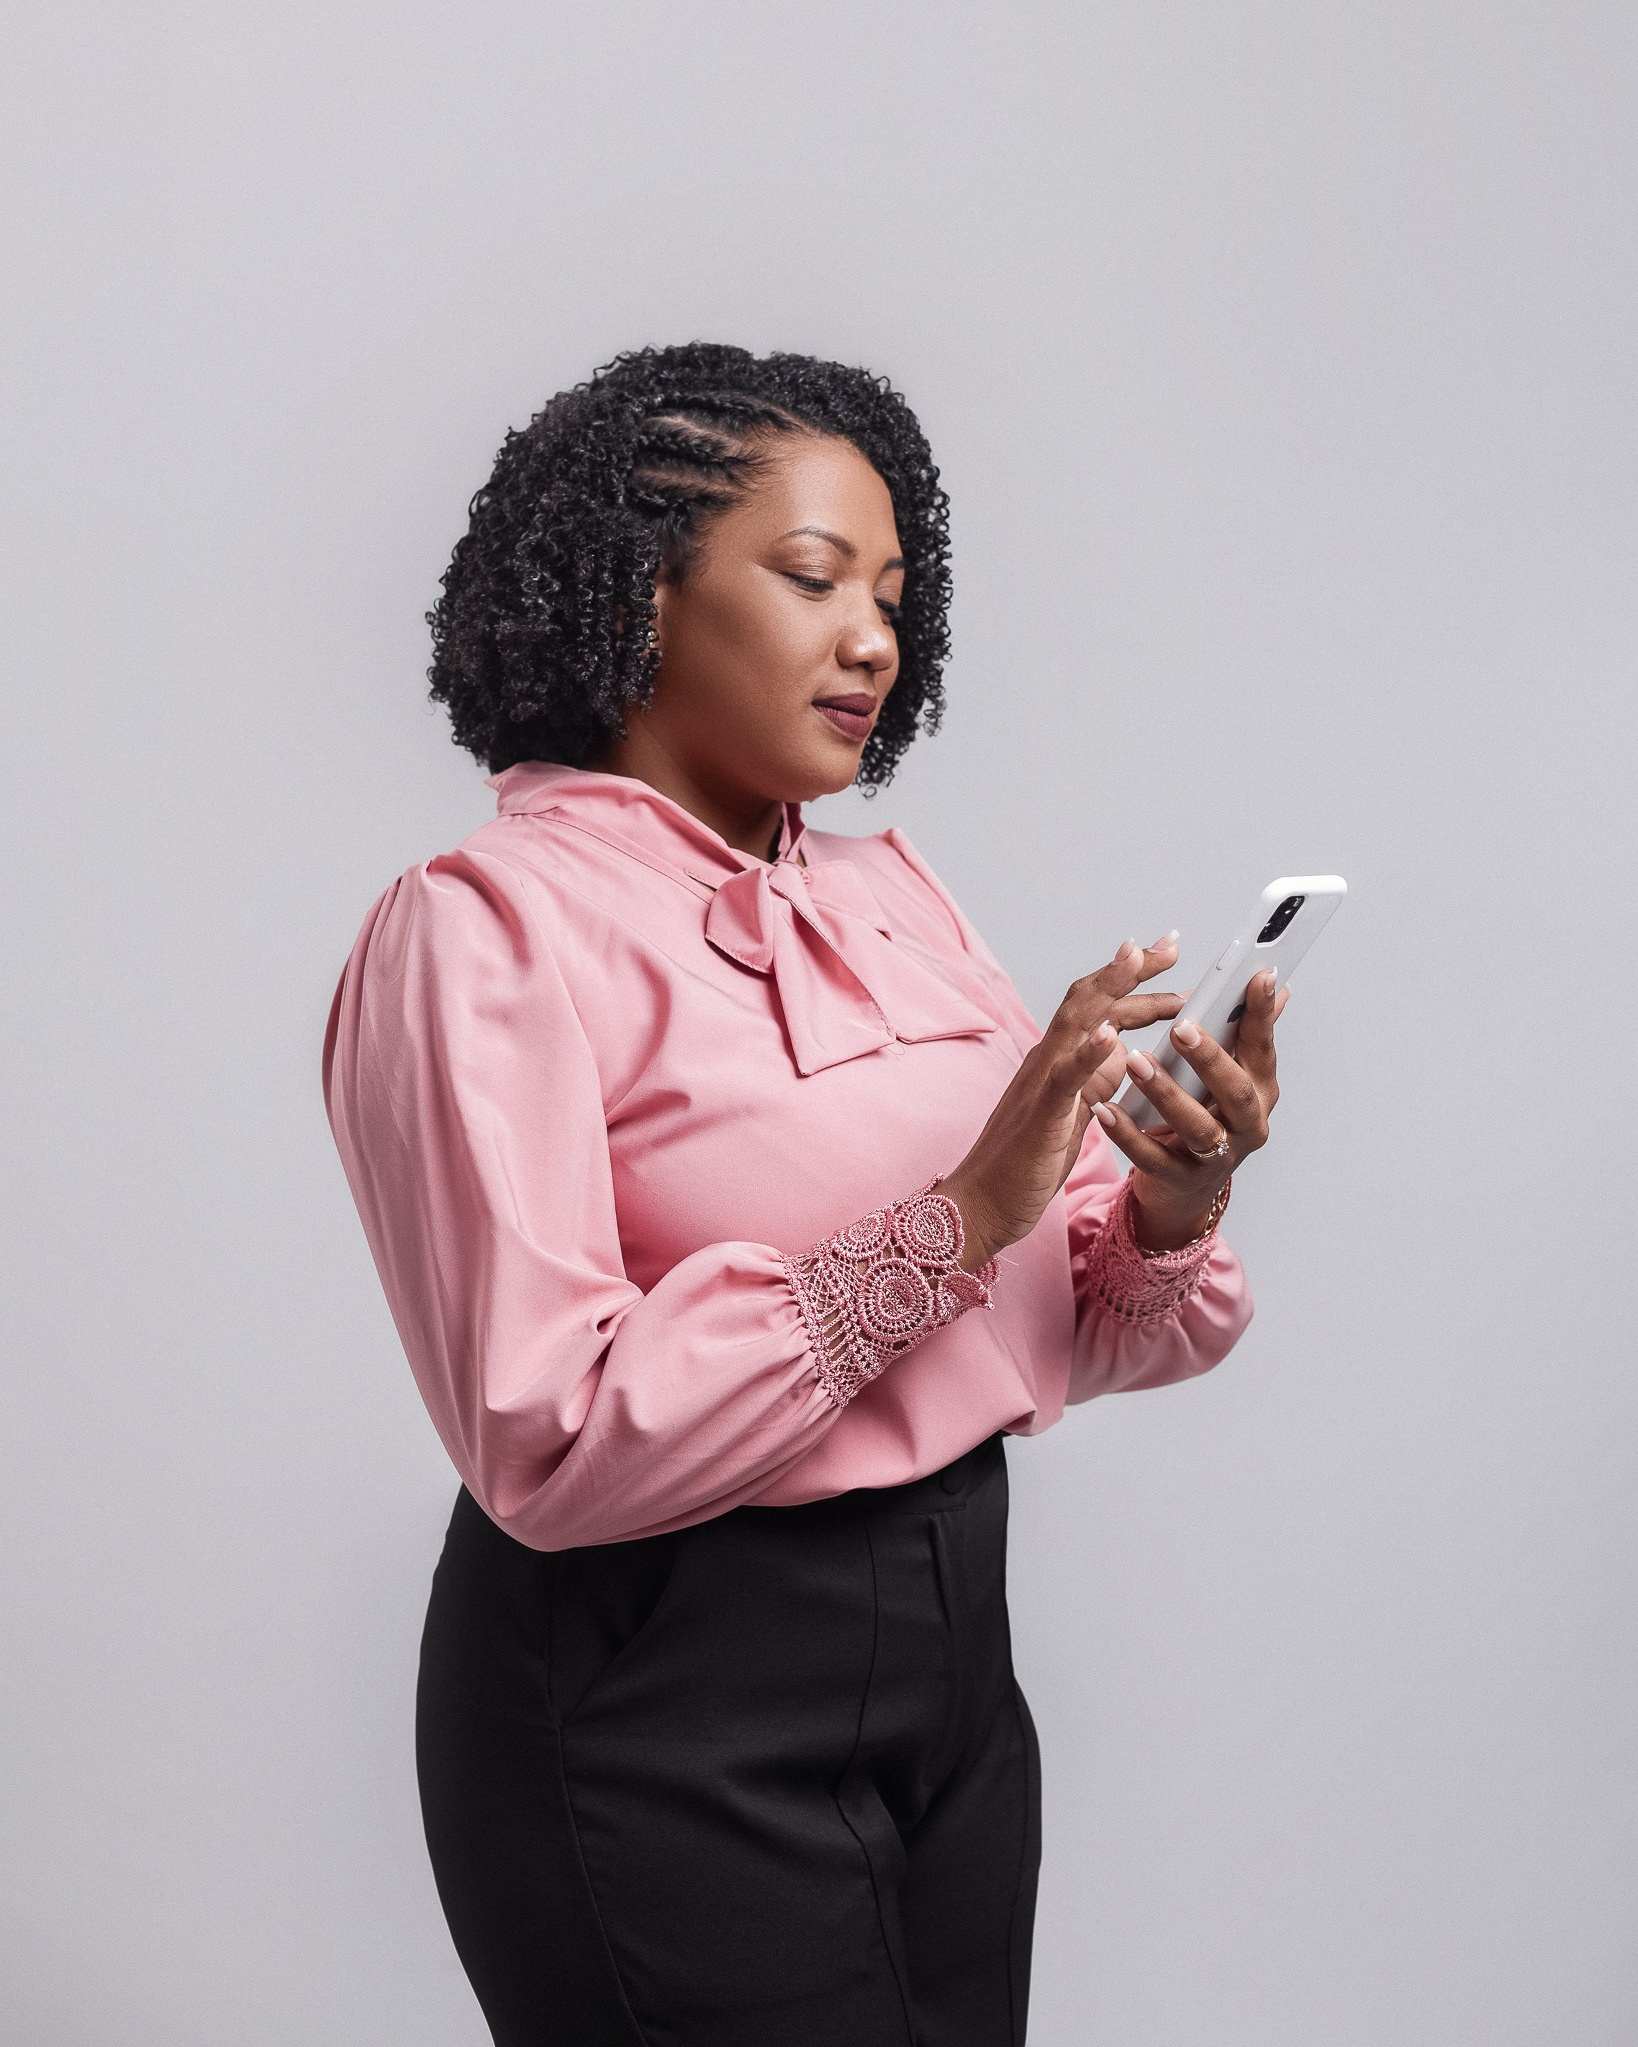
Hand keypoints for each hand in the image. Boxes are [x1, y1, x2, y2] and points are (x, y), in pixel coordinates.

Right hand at [941, 935, 1183, 1269]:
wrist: (983, 1203)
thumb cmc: (1024, 1163)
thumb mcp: (1071, 1112)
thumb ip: (1091, 1079)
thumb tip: (1118, 1053)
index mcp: (1057, 1060)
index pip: (1097, 1005)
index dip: (1131, 978)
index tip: (1164, 955)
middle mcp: (1046, 1060)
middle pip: (1089, 999)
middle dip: (1132, 969)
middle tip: (1171, 944)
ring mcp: (1041, 1083)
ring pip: (1075, 1023)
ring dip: (1110, 988)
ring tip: (1140, 960)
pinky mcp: (1041, 1114)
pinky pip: (1063, 1078)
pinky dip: (1087, 1052)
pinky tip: (1111, 1033)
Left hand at [1092, 969, 1289, 1249]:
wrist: (1185, 1188)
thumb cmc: (1208, 1117)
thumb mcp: (1232, 1077)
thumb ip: (1247, 1034)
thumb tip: (1278, 987)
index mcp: (1260, 1091)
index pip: (1262, 1047)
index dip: (1261, 1014)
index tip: (1256, 977)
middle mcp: (1247, 1125)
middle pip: (1235, 1091)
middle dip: (1210, 1058)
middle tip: (1182, 1028)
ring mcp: (1216, 1157)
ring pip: (1196, 1127)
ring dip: (1166, 1092)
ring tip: (1135, 1062)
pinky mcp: (1180, 1179)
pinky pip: (1152, 1158)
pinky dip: (1127, 1134)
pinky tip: (1105, 1109)